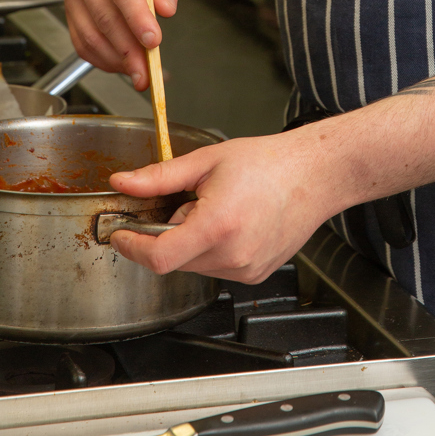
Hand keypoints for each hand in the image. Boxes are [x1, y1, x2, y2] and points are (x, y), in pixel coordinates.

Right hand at [64, 0, 190, 88]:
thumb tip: (165, 7)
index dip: (137, 17)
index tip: (153, 39)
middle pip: (104, 15)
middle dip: (129, 47)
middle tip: (149, 68)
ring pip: (91, 34)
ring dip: (117, 59)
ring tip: (140, 72)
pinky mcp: (72, 11)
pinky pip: (83, 43)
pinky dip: (104, 59)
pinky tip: (123, 64)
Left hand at [107, 132, 335, 282]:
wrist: (314, 175)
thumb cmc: (269, 163)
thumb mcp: (208, 160)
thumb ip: (160, 176)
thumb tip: (125, 182)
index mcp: (218, 225)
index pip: (159, 256)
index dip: (132, 248)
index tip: (121, 235)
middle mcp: (233, 255)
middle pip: (175, 259)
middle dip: (168, 233)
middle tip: (186, 201)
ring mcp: (245, 269)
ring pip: (194, 265)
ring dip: (190, 241)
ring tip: (217, 208)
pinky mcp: (254, 275)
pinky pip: (216, 268)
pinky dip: (212, 249)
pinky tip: (233, 222)